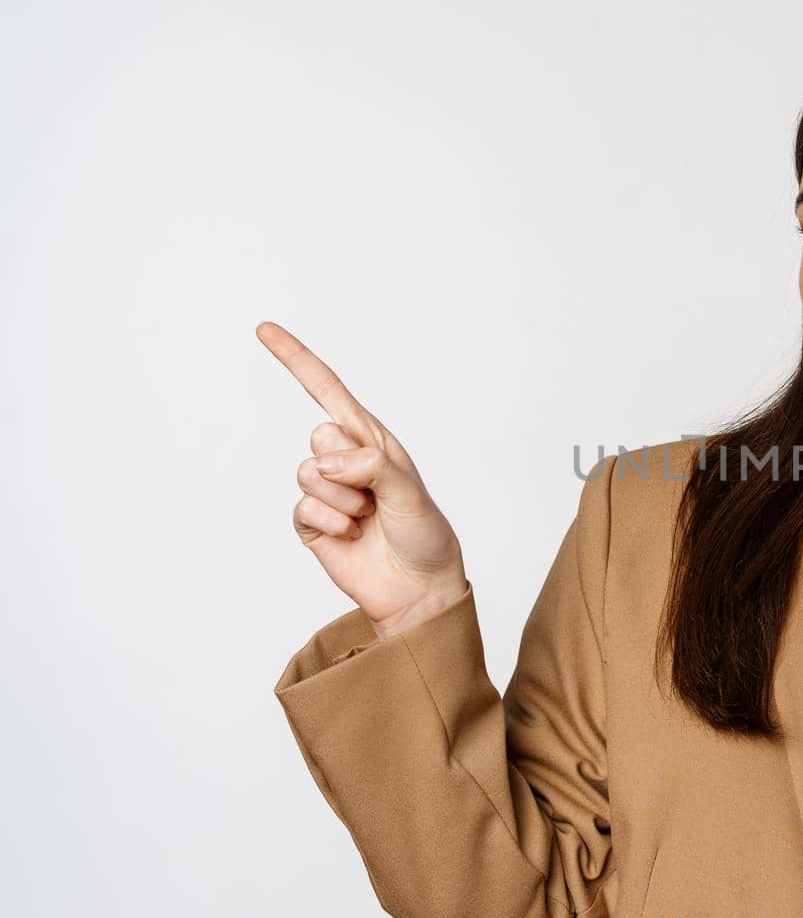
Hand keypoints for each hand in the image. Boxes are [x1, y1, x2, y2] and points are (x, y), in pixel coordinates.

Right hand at [257, 320, 469, 641]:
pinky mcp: (312, 522)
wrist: (417, 587)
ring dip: (343, 499)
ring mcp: (326, 491)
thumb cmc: (424, 534)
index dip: (296, 360)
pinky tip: (351, 535)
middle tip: (377, 496)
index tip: (264, 330)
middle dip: (349, 467)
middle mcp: (345, 460)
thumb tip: (326, 462)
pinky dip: (330, 523)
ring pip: (307, 473)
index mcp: (371, 441)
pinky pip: (302, 509)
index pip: (327, 391)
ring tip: (367, 517)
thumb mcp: (409, 491)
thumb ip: (371, 466)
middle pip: (318, 436)